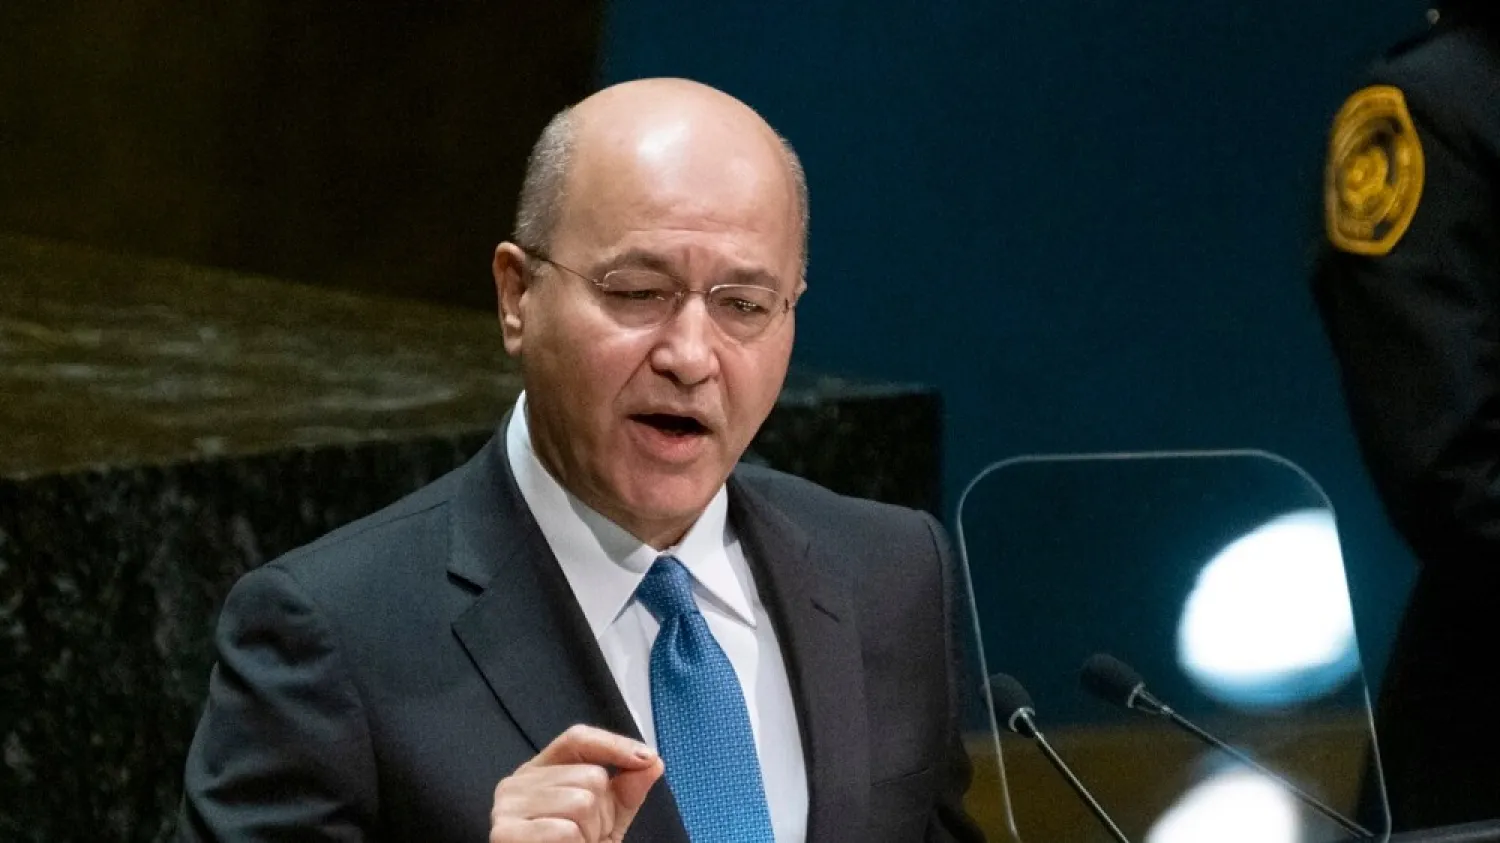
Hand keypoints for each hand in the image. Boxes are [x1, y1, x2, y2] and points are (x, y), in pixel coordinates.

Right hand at [490, 724, 664, 842]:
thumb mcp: (606, 819)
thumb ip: (627, 791)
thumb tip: (653, 762)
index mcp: (539, 771)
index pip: (577, 739)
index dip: (614, 744)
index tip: (647, 757)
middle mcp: (517, 782)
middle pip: (588, 775)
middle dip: (602, 813)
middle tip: (586, 835)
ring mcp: (506, 808)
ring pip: (580, 802)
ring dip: (590, 833)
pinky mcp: (505, 834)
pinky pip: (565, 830)